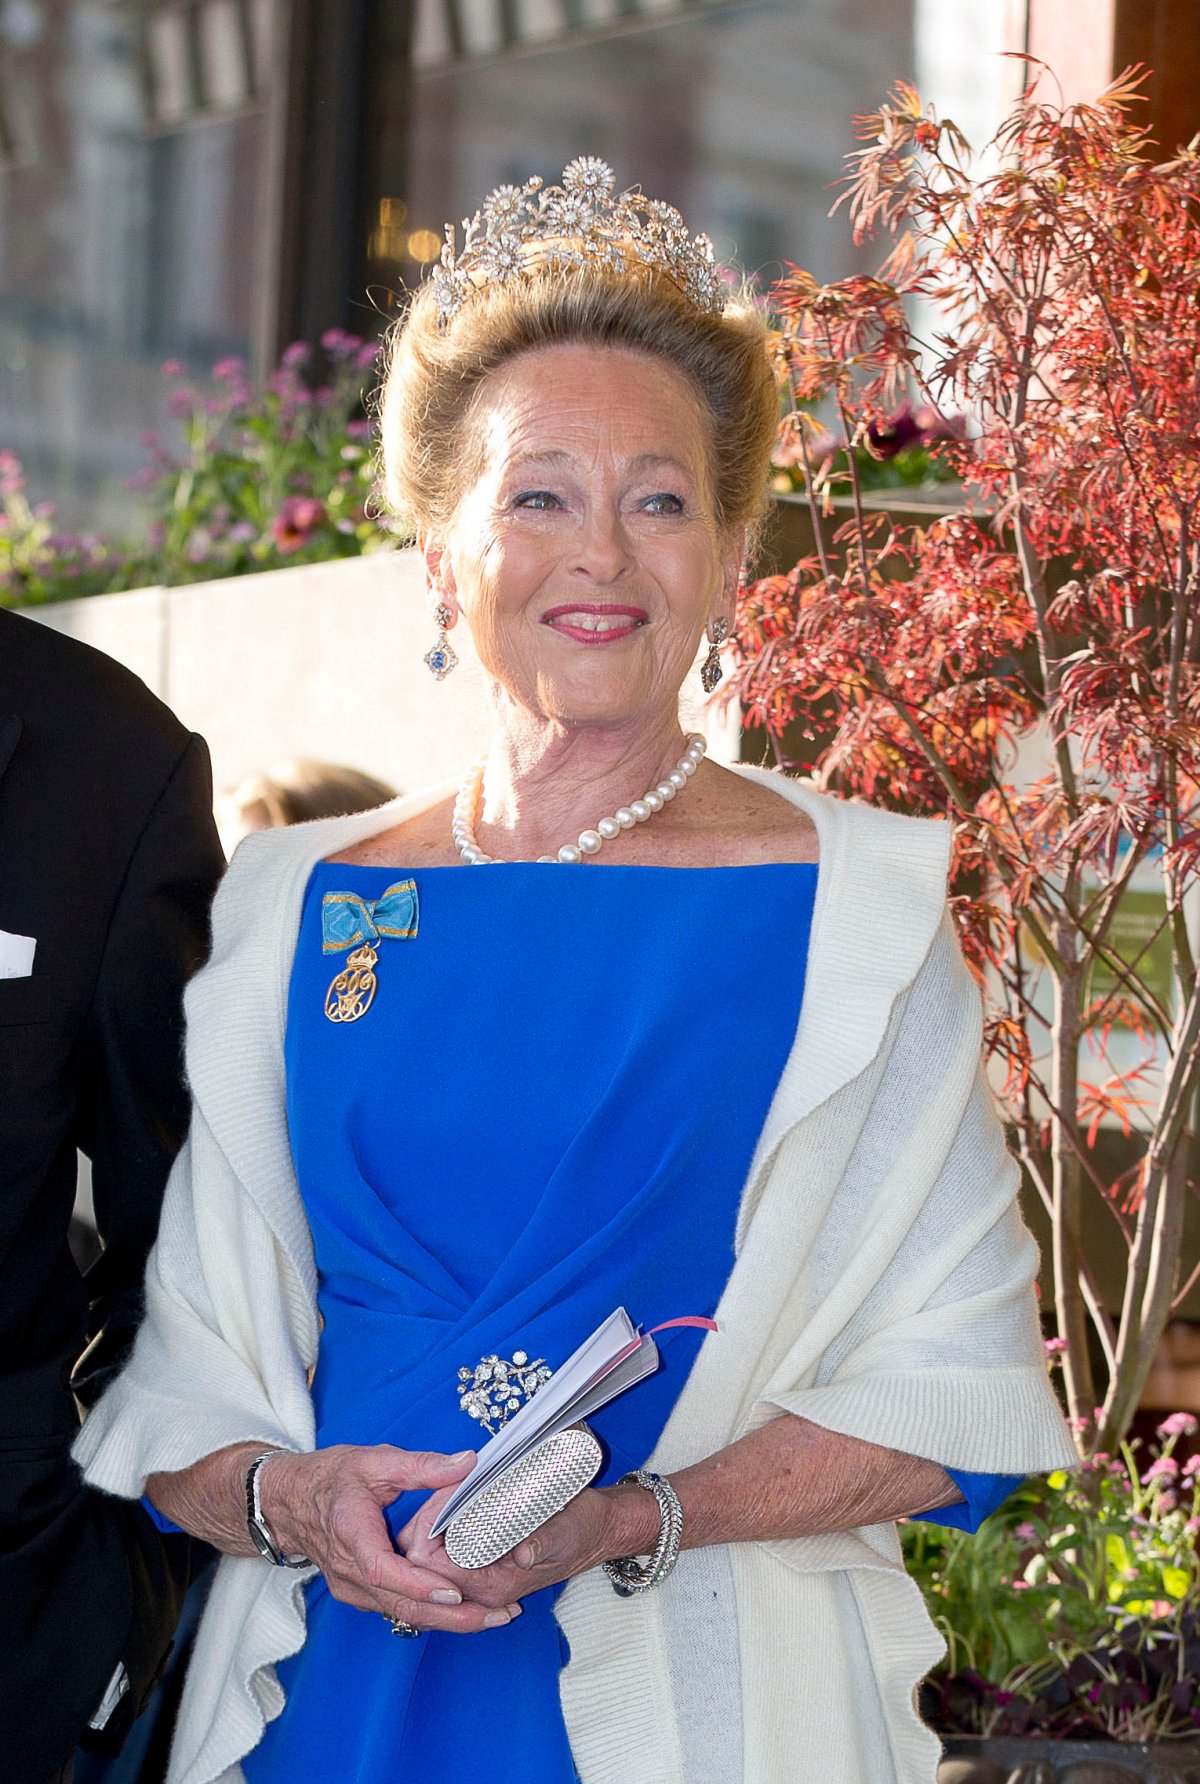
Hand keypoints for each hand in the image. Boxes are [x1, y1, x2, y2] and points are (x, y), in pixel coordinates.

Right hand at [259, 1444, 523, 1632]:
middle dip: (452, 1617)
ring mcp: (352, 1587)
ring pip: (402, 1615)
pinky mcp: (360, 1594)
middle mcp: (349, 1570)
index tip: (455, 1592)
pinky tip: (467, 1611)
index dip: (418, 1586)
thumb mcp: (376, 1460)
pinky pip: (397, 1610)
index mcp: (350, 1533)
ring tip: (496, 1615)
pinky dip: (432, 1614)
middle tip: (499, 1615)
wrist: (291, 1502)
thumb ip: (422, 1465)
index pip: (382, 1570)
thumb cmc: (334, 1477)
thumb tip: (468, 1463)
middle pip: (400, 1606)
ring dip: (448, 1621)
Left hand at [397, 1479, 660, 1609]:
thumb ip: (542, 1543)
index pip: (435, 1567)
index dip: (430, 1529)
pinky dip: (449, 1512)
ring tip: (451, 1481)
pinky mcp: (482, 1552)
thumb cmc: (583, 1532)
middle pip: (425, 1559)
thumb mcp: (566, 1533)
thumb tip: (523, 1552)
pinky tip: (458, 1489)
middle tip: (443, 1482)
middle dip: (428, 1518)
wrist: (596, 1529)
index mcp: (493, 1585)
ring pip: (433, 1546)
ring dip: (437, 1513)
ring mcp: (479, 1569)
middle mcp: (479, 1583)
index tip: (444, 1492)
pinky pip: (449, 1536)